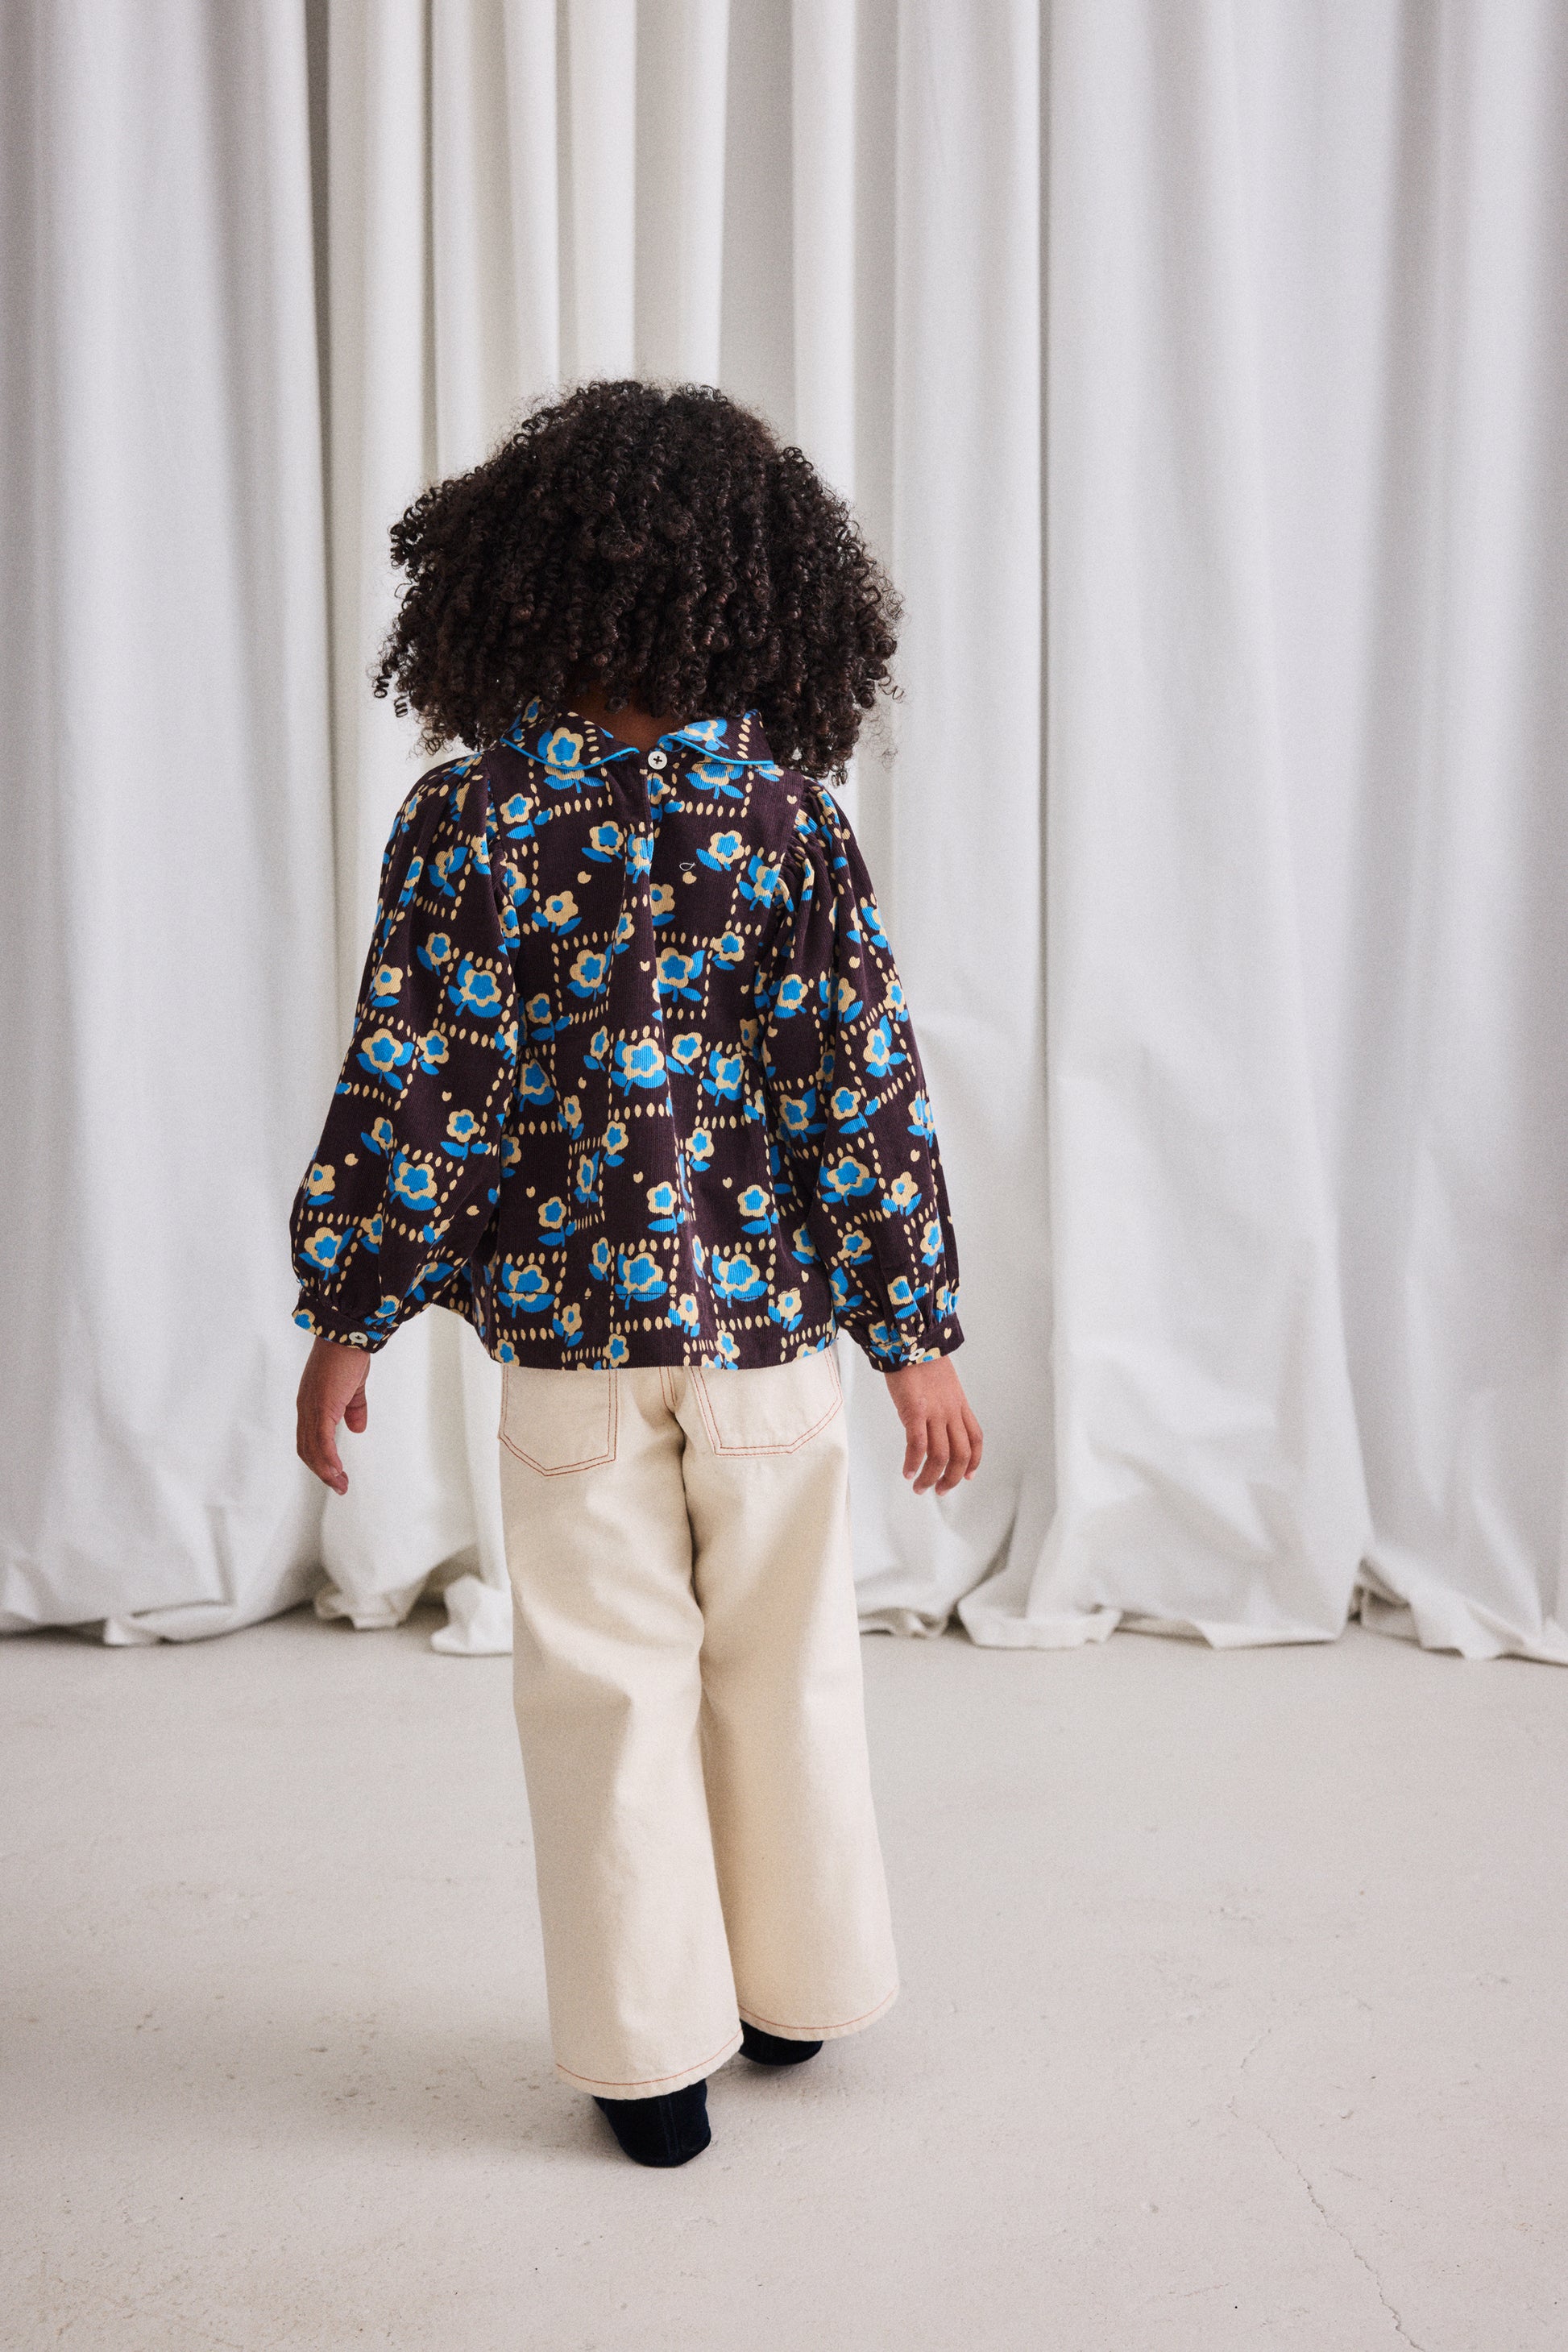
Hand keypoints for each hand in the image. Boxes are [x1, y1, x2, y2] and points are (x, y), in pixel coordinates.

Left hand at [295, 1336, 370, 1494]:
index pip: (309, 1440)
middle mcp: (306, 1409)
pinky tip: (336, 1470)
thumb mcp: (353, 1387)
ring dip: (326, 1471)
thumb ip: (354, 1408)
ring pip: (313, 1449)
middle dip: (322, 1472)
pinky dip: (327, 1458)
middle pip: (307, 1450)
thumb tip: (357, 1428)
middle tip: (339, 1486)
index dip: (320, 1460)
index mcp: (311, 1404)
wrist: (347, 1335)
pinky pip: (321, 1440)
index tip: (335, 1474)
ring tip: (340, 1484)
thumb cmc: (348, 1355)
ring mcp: (312, 1408)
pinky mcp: (321, 1406)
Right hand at [883, 1357, 982, 1495]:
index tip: (968, 1476)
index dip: (974, 1461)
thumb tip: (934, 1420)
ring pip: (940, 1455)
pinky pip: (918, 1446)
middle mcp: (951, 1411)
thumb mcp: (942, 1382)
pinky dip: (914, 1464)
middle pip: (961, 1454)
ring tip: (920, 1487)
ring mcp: (934, 1412)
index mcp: (959, 1404)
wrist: (910, 1340)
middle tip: (940, 1490)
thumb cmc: (920, 1358)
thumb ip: (943, 1402)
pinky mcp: (915, 1411)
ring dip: (931, 1477)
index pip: (975, 1439)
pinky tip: (908, 1472)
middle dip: (952, 1478)